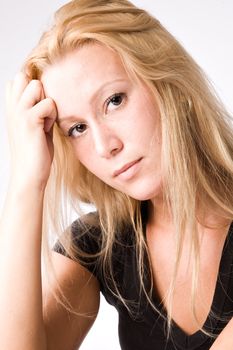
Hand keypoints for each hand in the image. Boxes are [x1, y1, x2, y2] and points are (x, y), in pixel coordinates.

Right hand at [5, 72, 56, 190]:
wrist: (29, 175)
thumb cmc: (35, 153)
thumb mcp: (35, 126)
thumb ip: (38, 110)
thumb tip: (50, 96)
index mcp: (11, 108)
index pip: (19, 79)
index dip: (34, 90)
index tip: (39, 109)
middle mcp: (11, 107)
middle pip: (25, 77)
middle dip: (40, 90)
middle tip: (43, 112)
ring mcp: (18, 113)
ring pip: (36, 84)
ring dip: (46, 100)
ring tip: (45, 120)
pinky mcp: (29, 121)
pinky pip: (48, 103)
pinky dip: (52, 115)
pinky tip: (47, 129)